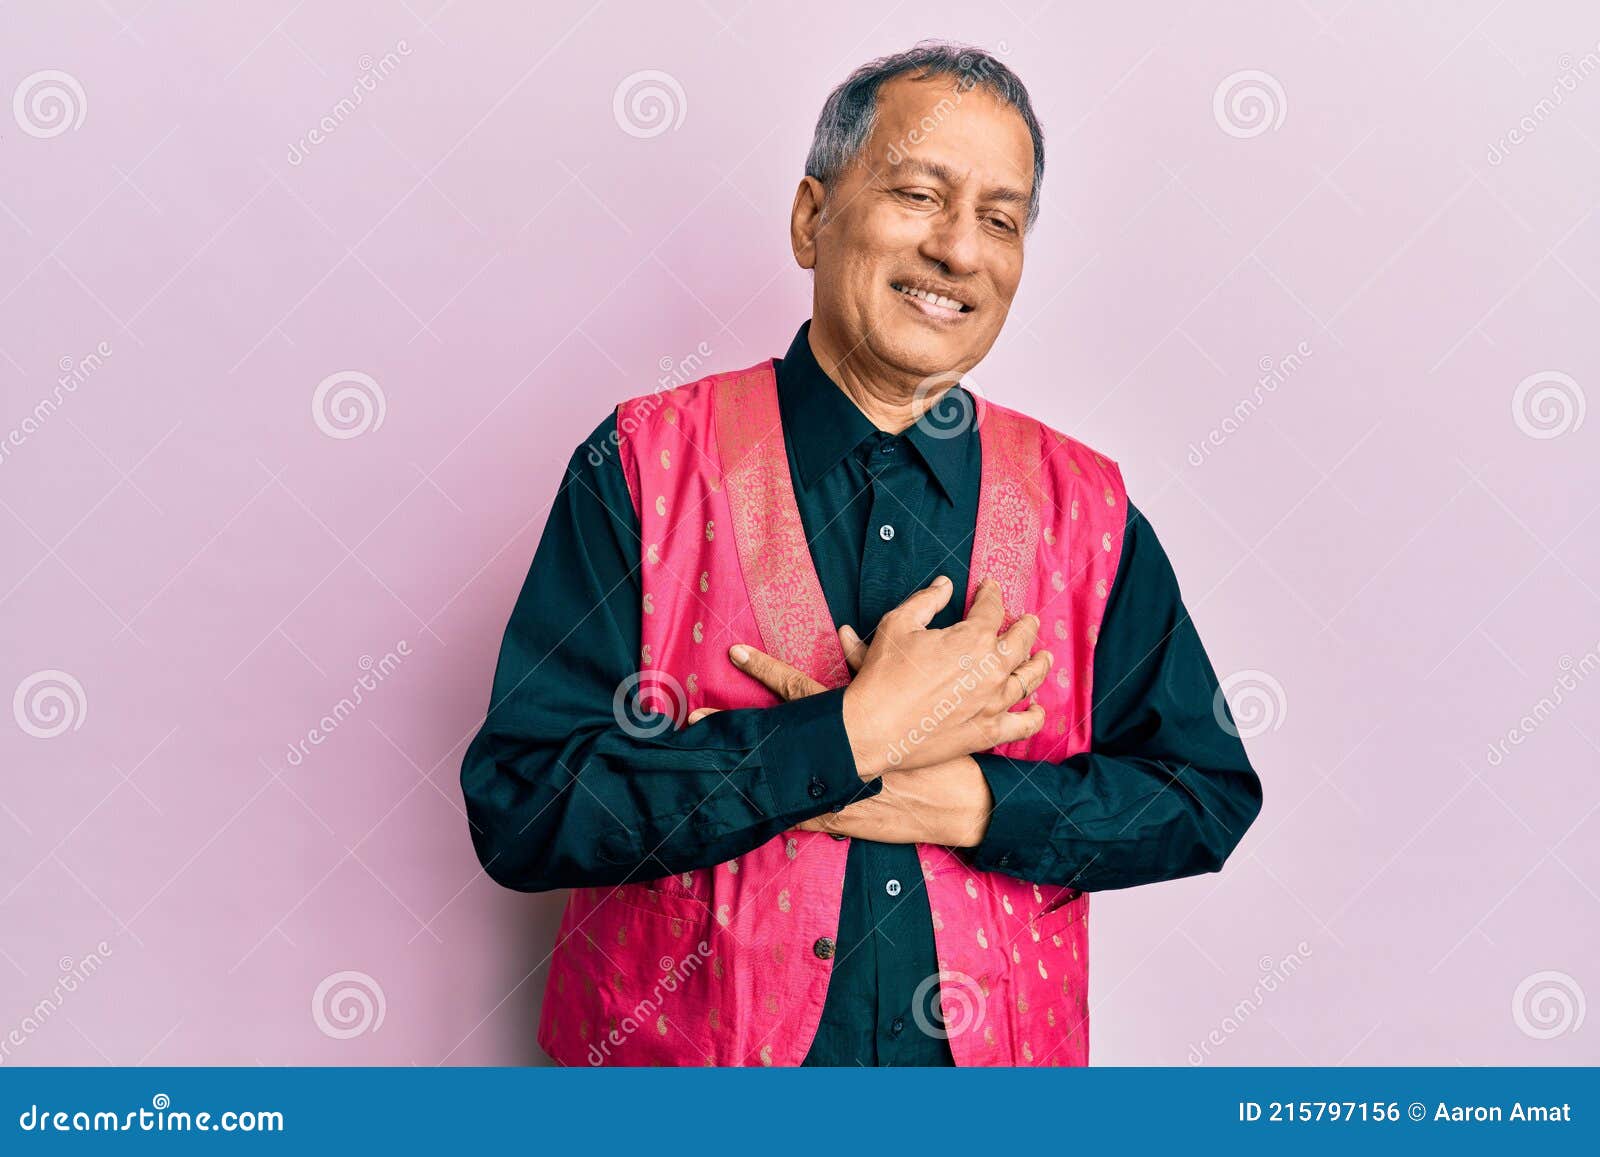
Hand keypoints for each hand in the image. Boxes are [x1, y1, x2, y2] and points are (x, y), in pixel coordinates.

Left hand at [687, 629, 997, 846]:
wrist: (963, 801)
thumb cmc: (942, 748)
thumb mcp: (913, 702)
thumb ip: (875, 667)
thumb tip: (846, 634)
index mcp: (847, 721)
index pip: (796, 689)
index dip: (764, 670)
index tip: (733, 653)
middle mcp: (834, 755)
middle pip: (775, 737)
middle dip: (735, 725)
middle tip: (696, 716)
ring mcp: (834, 791)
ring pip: (782, 784)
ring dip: (748, 778)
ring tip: (709, 774)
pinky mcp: (842, 821)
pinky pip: (806, 818)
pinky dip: (783, 816)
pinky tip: (754, 818)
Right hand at [840, 576, 1049, 778]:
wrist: (874, 727)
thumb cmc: (883, 675)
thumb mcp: (897, 625)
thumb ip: (926, 601)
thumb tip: (945, 584)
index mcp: (973, 639)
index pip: (992, 609)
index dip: (992, 594)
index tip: (990, 588)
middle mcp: (992, 669)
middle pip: (1020, 642)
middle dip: (1026, 627)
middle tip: (1029, 620)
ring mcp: (994, 703)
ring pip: (1028, 679)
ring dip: (1039, 665)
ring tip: (1044, 658)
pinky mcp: (988, 732)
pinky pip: (1023, 724)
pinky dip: (1034, 716)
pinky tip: (1037, 709)